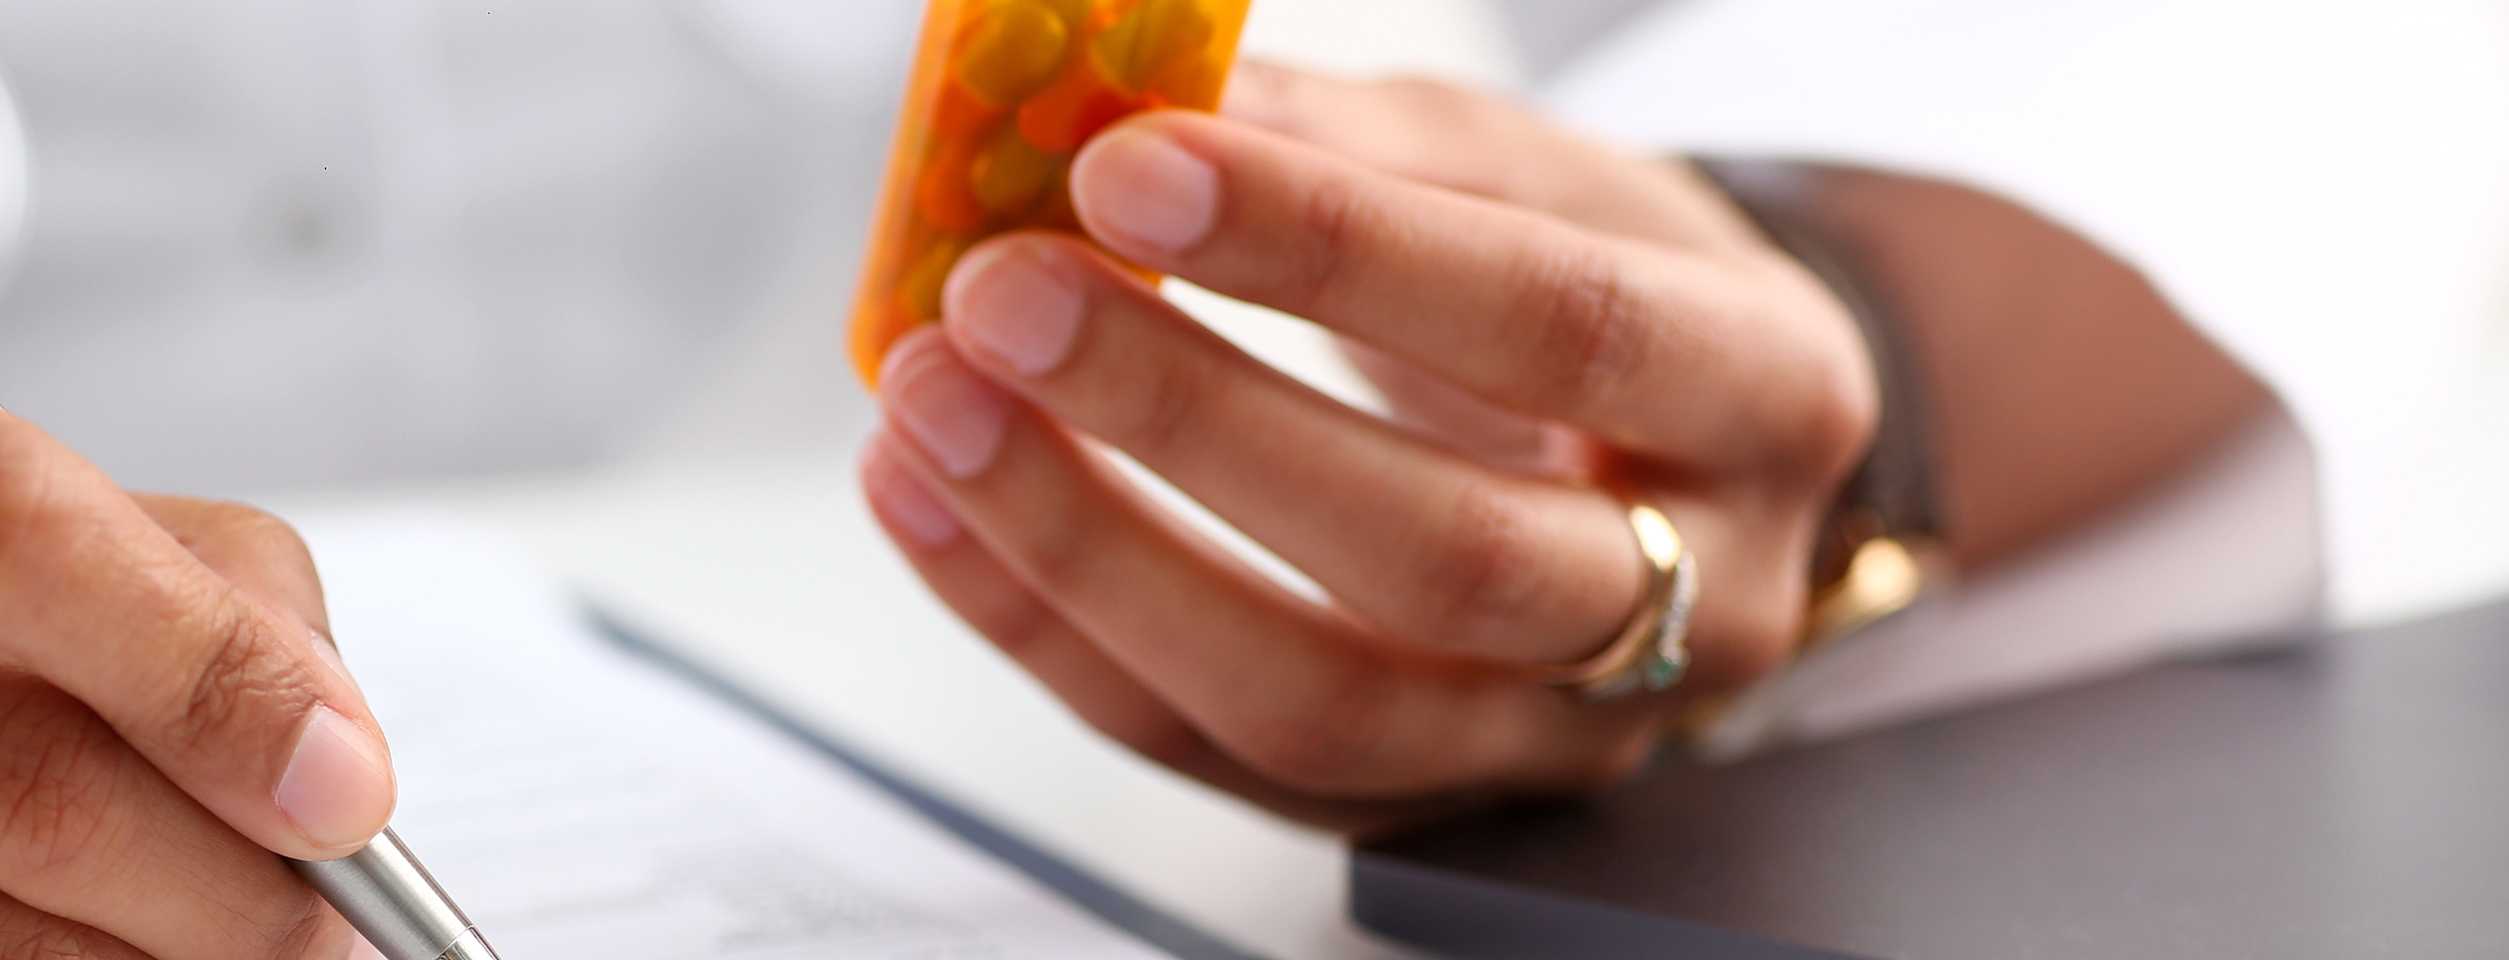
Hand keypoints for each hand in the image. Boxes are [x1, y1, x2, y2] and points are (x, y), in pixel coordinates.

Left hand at [858, 64, 1873, 831]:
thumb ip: (1350, 139)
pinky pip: (1193, 747)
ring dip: (1081, 551)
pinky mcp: (1404, 806)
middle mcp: (1694, 599)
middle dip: (1188, 418)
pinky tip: (925, 498)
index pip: (1557, 327)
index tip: (1131, 169)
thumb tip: (1128, 101)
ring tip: (931, 406)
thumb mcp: (1530, 176)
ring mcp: (1547, 737)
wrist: (1675, 464)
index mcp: (1759, 392)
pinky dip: (1034, 622)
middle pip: (1437, 553)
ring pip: (1307, 698)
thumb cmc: (1593, 292)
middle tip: (1002, 294)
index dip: (1333, 249)